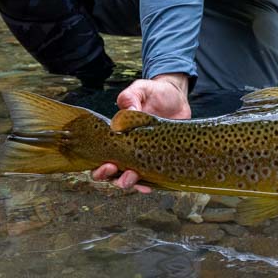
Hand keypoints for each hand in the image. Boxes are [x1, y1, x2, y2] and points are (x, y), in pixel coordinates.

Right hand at [91, 73, 192, 192]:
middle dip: (111, 177)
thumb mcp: (140, 90)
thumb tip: (126, 114)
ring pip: (132, 178)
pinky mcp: (162, 158)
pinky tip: (150, 187)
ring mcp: (147, 156)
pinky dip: (150, 184)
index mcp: (119, 136)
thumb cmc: (155, 93)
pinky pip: (154, 176)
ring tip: (132, 177)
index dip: (99, 167)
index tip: (106, 164)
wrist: (177, 96)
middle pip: (114, 173)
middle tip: (115, 169)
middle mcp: (130, 150)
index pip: (102, 157)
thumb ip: (130, 98)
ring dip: (129, 182)